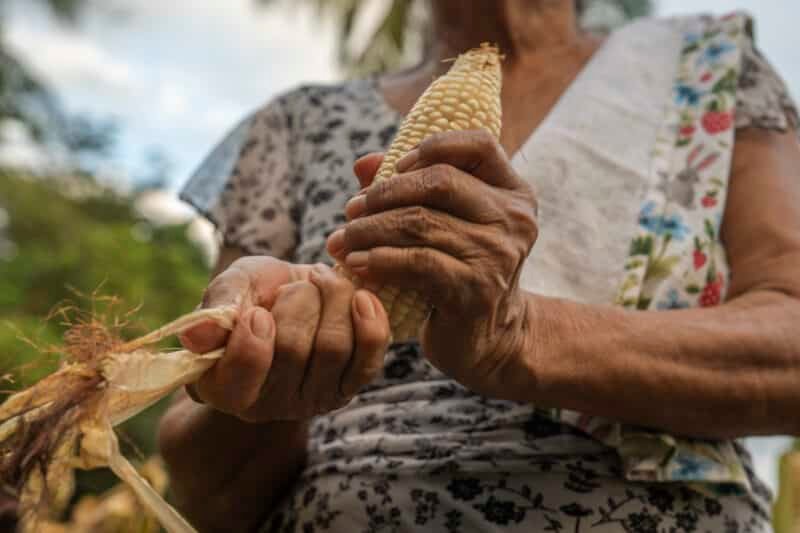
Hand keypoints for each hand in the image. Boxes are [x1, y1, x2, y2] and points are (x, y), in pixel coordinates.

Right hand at [180, 257, 390, 421]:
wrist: (296, 295)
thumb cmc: (254, 295)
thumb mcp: (229, 290)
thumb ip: (215, 309)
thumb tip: (197, 337)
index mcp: (225, 387)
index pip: (241, 378)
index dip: (253, 339)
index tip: (258, 310)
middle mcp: (269, 404)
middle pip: (293, 350)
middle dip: (298, 300)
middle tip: (295, 285)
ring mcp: (313, 399)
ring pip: (333, 347)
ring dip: (332, 299)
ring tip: (322, 283)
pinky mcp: (351, 386)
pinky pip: (370, 358)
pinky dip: (370, 320)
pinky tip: (361, 297)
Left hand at [326, 130, 538, 397]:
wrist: (490, 340)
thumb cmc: (460, 273)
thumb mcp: (447, 226)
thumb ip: (410, 188)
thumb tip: (363, 164)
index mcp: (514, 194)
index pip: (480, 145)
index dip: (433, 147)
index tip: (395, 166)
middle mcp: (513, 220)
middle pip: (440, 182)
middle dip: (386, 192)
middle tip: (351, 209)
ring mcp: (497, 255)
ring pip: (420, 223)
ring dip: (371, 228)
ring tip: (343, 238)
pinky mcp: (475, 289)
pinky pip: (418, 262)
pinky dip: (380, 259)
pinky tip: (357, 263)